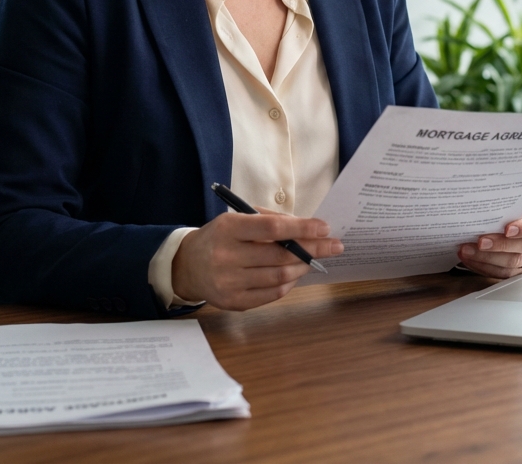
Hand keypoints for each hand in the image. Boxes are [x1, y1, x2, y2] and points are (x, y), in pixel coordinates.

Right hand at [171, 210, 343, 310]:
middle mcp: (226, 257)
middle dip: (312, 250)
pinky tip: (295, 273)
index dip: (302, 228)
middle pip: (280, 256)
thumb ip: (269, 221)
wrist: (188, 265)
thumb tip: (307, 229)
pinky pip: (272, 294)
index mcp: (228, 229)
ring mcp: (229, 283)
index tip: (325, 228)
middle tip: (333, 246)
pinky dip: (289, 283)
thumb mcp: (237, 218)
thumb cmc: (220, 237)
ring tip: (313, 259)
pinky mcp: (233, 302)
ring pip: (279, 277)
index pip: (272, 228)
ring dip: (302, 267)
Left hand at [458, 200, 521, 278]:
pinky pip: (501, 273)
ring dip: (487, 258)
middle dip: (500, 245)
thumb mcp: (508, 198)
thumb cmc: (506, 206)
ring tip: (467, 250)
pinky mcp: (516, 270)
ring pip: (512, 263)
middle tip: (480, 241)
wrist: (503, 217)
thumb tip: (481, 192)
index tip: (507, 229)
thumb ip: (501, 198)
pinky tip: (468, 258)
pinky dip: (483, 266)